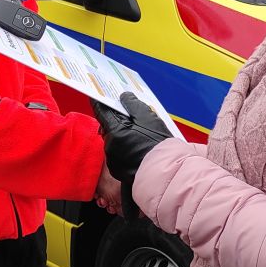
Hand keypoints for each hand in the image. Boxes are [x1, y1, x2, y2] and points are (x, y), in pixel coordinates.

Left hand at [92, 92, 170, 210]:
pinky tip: (138, 148)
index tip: (100, 95)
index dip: (101, 101)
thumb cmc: (158, 144)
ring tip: (139, 134)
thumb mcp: (148, 117)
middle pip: (107, 126)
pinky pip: (118, 153)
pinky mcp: (118, 170)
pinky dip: (125, 148)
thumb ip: (133, 104)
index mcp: (114, 131)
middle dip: (116, 119)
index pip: (101, 111)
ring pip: (113, 140)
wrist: (165, 172)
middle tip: (130, 115)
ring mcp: (113, 160)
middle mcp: (109, 146)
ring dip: (121, 134)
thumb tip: (123, 97)